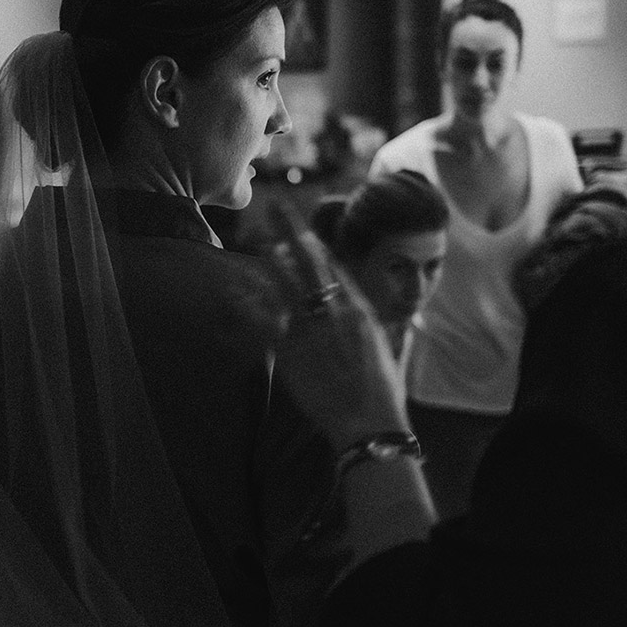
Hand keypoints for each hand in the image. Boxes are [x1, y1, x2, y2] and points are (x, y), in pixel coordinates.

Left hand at [265, 201, 408, 449]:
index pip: (334, 265)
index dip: (314, 244)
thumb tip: (392, 320)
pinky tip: (235, 289)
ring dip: (265, 258)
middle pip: (309, 258)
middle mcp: (335, 310)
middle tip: (274, 206)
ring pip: (282, 279)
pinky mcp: (289, 349)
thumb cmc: (383, 392)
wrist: (369, 420)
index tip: (300, 230)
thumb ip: (382, 329)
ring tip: (250, 240)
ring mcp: (311, 327)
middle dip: (290, 229)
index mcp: (361, 308)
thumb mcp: (388, 350)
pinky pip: (263, 317)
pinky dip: (248, 301)